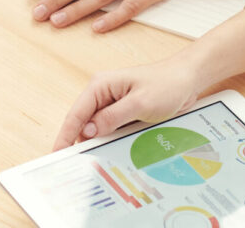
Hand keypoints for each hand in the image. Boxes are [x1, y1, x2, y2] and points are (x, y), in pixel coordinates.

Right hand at [53, 55, 202, 149]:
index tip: (57, 153)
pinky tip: (107, 153)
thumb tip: (89, 131)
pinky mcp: (122, 112)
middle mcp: (103, 93)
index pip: (77, 113)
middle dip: (77, 142)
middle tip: (73, 165)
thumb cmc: (166, 84)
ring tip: (90, 163)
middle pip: (83, 122)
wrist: (186, 80)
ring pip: (95, 128)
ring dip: (94, 143)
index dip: (65, 134)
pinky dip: (106, 141)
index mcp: (101, 84)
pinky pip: (108, 129)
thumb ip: (112, 117)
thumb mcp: (139, 103)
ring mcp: (112, 103)